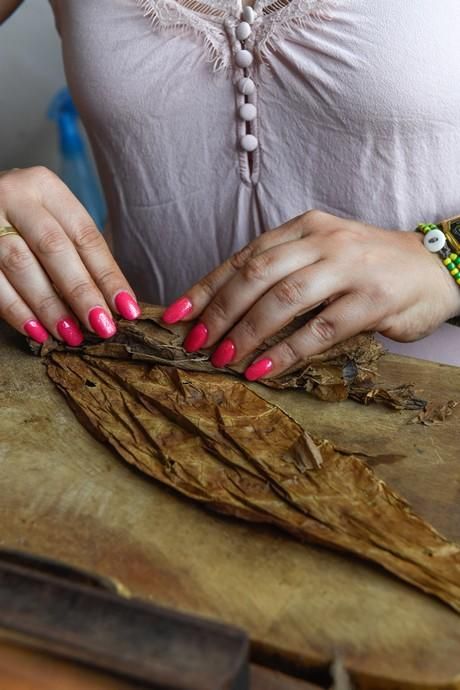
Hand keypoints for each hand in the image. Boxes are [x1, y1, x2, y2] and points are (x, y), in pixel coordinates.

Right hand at [0, 167, 139, 344]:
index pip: (85, 236)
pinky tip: (37, 332)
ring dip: (49, 306)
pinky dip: (16, 310)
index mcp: (46, 187)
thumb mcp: (52, 219)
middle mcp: (15, 196)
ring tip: (70, 334)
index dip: (108, 275)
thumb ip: (78, 254)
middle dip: (81, 292)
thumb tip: (113, 304)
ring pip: (21, 265)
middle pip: (55, 248)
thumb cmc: (23, 220)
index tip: (127, 309)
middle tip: (101, 326)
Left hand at [163, 210, 459, 379]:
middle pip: (257, 274)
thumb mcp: (322, 255)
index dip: (207, 287)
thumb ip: (282, 272)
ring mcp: (350, 268)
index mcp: (305, 228)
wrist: (434, 268)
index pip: (244, 256)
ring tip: (223, 358)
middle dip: (220, 311)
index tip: (178, 314)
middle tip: (197, 342)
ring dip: (247, 332)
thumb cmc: (368, 267)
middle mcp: (324, 240)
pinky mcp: (373, 299)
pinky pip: (320, 329)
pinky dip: (287, 352)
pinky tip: (263, 369)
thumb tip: (226, 309)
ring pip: (284, 298)